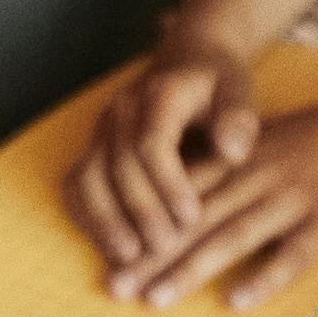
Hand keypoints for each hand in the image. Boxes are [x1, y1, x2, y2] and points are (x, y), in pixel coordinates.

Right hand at [63, 35, 260, 272]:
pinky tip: (110, 250)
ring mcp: (101, 130)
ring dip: (106, 220)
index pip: (151, 143)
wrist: (190, 58)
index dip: (168, 184)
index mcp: (157, 94)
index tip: (192, 217)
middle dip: (140, 212)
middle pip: (117, 166)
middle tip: (167, 249)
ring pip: (88, 178)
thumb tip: (233, 152)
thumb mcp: (239, 89)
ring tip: (130, 259)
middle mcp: (121, 110)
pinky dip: (89, 218)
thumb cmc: (218, 82)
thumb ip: (239, 118)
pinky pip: (78, 187)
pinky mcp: (94, 148)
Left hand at [103, 69, 317, 312]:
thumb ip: (225, 167)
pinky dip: (264, 279)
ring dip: (191, 270)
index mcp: (239, 158)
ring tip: (156, 300)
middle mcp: (257, 176)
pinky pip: (292, 254)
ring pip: (232, 237)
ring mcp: (292, 199)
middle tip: (115, 289)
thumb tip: (181, 200)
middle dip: (151, 257)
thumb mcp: (266, 140)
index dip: (141, 228)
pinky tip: (236, 303)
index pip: (176, 195)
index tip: (106, 259)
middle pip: (193, 220)